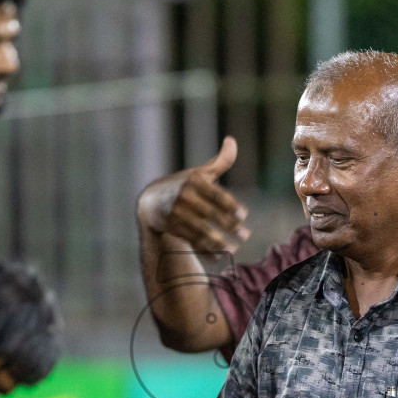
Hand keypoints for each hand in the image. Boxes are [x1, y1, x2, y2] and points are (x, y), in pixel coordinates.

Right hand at [137, 137, 250, 254]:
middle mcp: (184, 197)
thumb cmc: (183, 184)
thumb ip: (220, 162)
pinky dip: (205, 250)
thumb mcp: (199, 173)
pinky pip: (191, 241)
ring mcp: (177, 214)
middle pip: (210, 214)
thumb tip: (232, 140)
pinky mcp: (172, 228)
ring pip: (201, 230)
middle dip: (229, 226)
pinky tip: (219, 257)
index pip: (216, 194)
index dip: (230, 205)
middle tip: (246, 234)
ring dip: (218, 242)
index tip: (243, 215)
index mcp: (194, 181)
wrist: (151, 201)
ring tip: (234, 249)